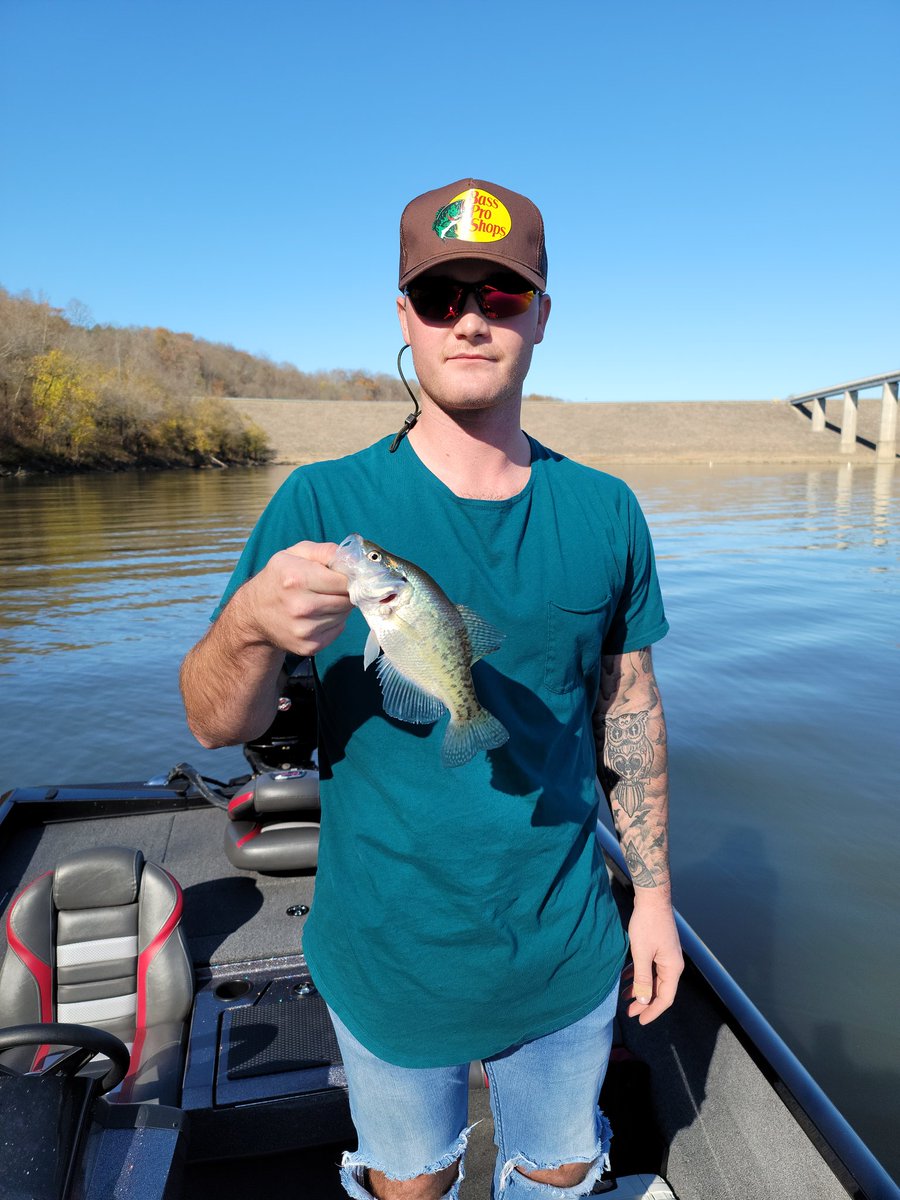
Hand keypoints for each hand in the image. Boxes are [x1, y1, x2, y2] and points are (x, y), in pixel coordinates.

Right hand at [234, 540, 352, 657]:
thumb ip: (325, 551)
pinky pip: (337, 630)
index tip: (345, 576)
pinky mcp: (309, 646)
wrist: (254, 615)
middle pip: (347, 600)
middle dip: (345, 592)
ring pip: (344, 615)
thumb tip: (355, 560)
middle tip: (331, 588)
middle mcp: (301, 606)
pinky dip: (333, 622)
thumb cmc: (279, 578)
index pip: (344, 581)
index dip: (349, 577)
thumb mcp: (295, 554)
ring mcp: (305, 630)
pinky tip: (317, 616)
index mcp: (297, 578)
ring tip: (321, 601)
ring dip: (339, 607)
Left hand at [622, 898, 683, 1024]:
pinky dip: (638, 975)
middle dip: (645, 1002)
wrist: (651, 897)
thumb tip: (644, 1000)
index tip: (639, 1020)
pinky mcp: (658, 948)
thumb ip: (643, 978)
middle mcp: (672, 964)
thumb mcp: (641, 953)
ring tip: (625, 998)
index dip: (652, 1011)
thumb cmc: (647, 923)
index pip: (665, 998)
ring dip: (640, 989)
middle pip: (659, 990)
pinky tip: (626, 978)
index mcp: (672, 968)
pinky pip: (649, 967)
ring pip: (653, 979)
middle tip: (629, 1012)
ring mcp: (665, 955)